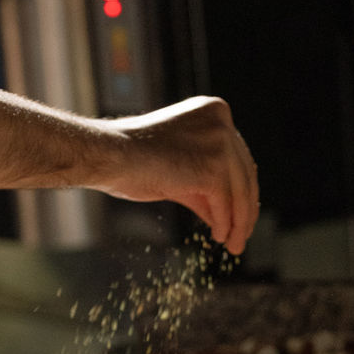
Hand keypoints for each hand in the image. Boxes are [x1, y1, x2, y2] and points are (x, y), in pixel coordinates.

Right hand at [97, 96, 259, 254]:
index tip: (241, 212)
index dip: (241, 188)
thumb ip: (202, 182)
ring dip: (238, 221)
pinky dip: (225, 222)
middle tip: (242, 233)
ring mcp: (219, 142)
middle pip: (244, 173)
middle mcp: (221, 120)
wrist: (109, 154)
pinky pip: (226, 201)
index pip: (238, 156)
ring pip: (239, 190)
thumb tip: (223, 212)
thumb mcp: (177, 167)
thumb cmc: (130, 160)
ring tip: (233, 243)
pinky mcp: (213, 166)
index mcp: (213, 111)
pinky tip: (219, 236)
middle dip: (244, 208)